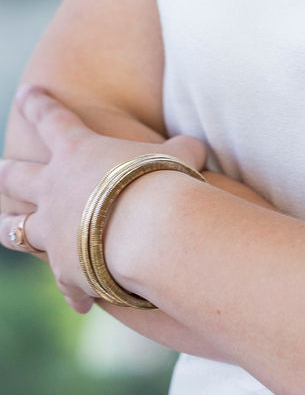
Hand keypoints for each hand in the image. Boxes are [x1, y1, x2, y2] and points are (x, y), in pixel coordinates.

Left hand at [0, 86, 205, 312]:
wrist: (147, 232)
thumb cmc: (162, 181)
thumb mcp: (179, 154)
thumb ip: (181, 148)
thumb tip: (195, 149)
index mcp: (78, 151)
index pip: (52, 118)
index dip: (39, 103)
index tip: (27, 92)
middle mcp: (54, 189)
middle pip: (16, 176)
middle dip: (6, 170)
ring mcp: (52, 230)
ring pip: (16, 228)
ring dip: (11, 228)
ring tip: (4, 226)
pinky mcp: (63, 269)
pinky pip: (62, 281)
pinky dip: (73, 290)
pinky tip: (82, 301)